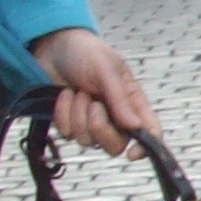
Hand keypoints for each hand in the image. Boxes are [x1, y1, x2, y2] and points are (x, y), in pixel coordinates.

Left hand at [30, 28, 152, 157]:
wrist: (52, 46)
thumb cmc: (85, 53)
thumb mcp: (106, 69)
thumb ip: (120, 99)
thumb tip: (136, 127)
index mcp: (132, 102)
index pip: (149, 132)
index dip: (145, 147)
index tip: (132, 154)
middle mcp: (115, 116)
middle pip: (115, 145)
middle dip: (100, 127)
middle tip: (93, 104)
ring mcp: (92, 122)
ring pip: (88, 141)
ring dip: (78, 115)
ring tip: (77, 91)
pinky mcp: (70, 123)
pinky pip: (67, 134)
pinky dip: (62, 114)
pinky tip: (64, 95)